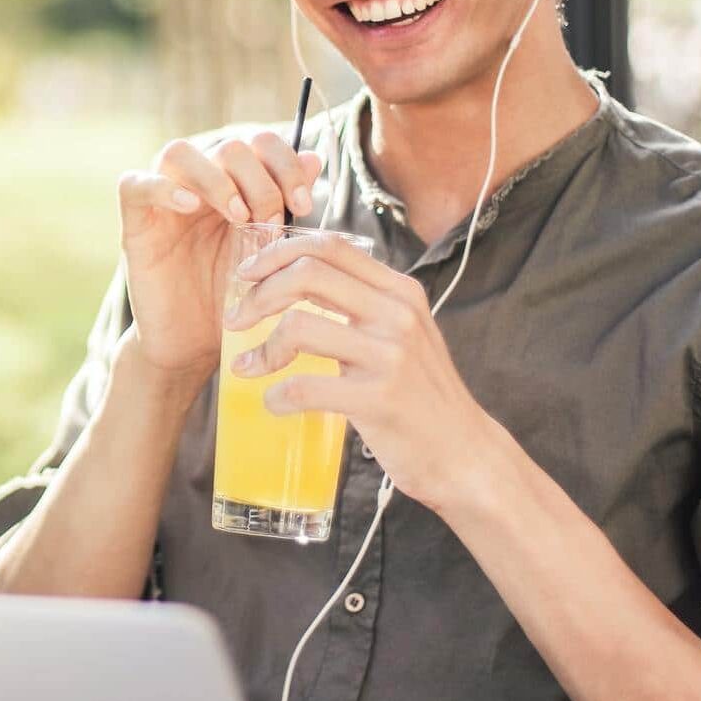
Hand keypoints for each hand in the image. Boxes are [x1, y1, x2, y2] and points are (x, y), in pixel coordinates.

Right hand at [117, 131, 321, 385]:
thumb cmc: (235, 300)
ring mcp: (163, 202)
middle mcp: (198, 186)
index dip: (285, 163)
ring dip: (216, 178)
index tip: (303, 205)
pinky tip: (190, 207)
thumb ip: (287, 206)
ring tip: (239, 216)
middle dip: (259, 180)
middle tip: (270, 222)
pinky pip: (133, 184)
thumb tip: (313, 158)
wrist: (196, 346)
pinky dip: (162, 186)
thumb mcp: (270, 252)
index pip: (259, 144)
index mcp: (234, 186)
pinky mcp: (136, 225)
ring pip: (178, 153)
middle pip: (227, 147)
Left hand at [224, 232, 494, 512]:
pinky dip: (278, 395)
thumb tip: (295, 283)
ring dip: (261, 349)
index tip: (247, 274)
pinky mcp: (380, 399)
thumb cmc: (421, 396)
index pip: (329, 246)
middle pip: (308, 274)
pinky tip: (275, 404)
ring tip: (247, 368)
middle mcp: (397, 314)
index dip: (278, 252)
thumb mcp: (402, 335)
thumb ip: (362, 306)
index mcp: (400, 291)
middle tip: (236, 320)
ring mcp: (391, 355)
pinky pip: (306, 387)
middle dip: (259, 294)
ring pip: (300, 326)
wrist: (463, 454)